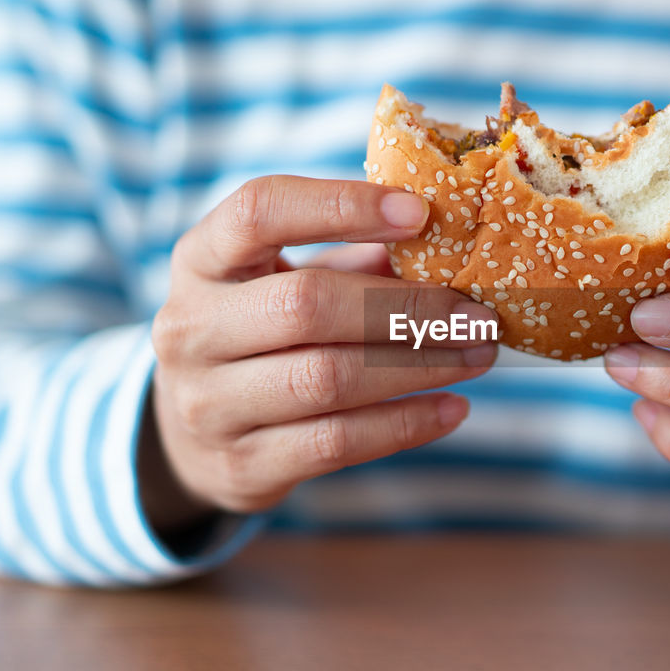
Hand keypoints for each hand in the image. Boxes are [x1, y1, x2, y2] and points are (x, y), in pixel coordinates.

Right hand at [148, 175, 497, 520]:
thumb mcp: (283, 281)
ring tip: (478, 354)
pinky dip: (406, 423)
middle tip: (475, 312)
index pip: (260, 210)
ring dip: (419, 366)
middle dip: (406, 306)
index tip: (420, 212)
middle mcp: (191, 329)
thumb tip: (450, 249)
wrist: (191, 437)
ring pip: (327, 379)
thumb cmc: (260, 336)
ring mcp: (209, 404)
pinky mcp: (242, 465)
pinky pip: (338, 442)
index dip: (339, 205)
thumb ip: (353, 261)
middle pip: (305, 306)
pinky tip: (453, 407)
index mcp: (200, 260)